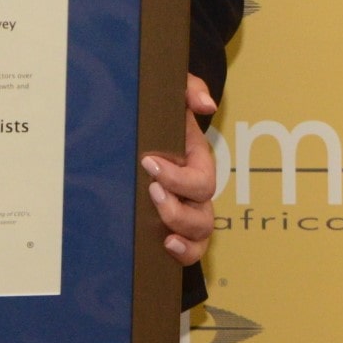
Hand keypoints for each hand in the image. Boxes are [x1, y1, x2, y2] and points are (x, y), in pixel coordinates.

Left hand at [142, 74, 218, 265]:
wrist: (136, 128)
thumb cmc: (156, 114)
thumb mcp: (172, 93)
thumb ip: (189, 89)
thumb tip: (205, 104)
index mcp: (195, 159)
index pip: (200, 177)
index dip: (178, 176)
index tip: (148, 163)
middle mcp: (195, 189)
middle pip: (201, 210)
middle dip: (176, 204)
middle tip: (149, 188)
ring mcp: (188, 210)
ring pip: (200, 231)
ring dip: (180, 227)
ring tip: (159, 224)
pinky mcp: (175, 227)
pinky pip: (191, 249)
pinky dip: (184, 253)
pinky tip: (167, 246)